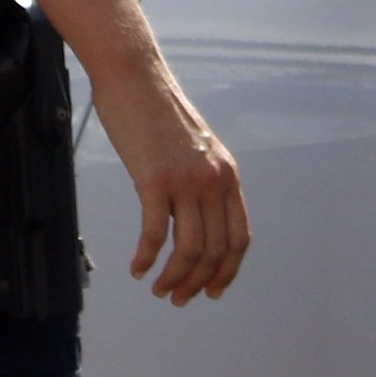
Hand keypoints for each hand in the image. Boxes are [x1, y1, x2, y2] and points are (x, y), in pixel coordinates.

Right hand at [101, 73, 248, 303]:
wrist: (136, 78)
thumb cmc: (158, 112)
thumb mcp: (196, 148)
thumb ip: (202, 179)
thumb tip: (195, 214)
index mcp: (227, 175)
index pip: (239, 237)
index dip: (228, 270)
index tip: (212, 290)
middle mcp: (214, 181)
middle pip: (215, 250)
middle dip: (198, 282)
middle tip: (178, 298)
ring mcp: (186, 181)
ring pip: (189, 248)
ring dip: (175, 278)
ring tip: (160, 290)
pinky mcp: (155, 180)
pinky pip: (156, 233)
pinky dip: (148, 258)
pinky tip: (137, 268)